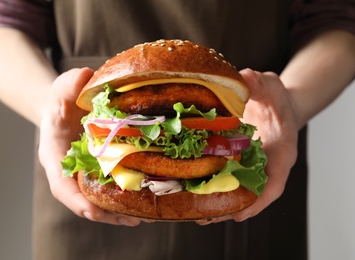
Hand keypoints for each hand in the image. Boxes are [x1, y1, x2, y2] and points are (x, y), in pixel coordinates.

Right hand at [38, 68, 140, 225]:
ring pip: (100, 199)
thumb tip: (85, 76)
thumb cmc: (61, 100)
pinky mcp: (101, 169)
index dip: (77, 200)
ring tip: (145, 217)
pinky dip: (126, 196)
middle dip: (107, 213)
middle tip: (132, 219)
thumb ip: (68, 84)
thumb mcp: (61, 88)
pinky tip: (147, 199)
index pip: (61, 185)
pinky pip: (112, 186)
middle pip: (85, 199)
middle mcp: (71, 170)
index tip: (93, 211)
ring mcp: (87, 172)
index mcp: (55, 156)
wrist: (66, 106)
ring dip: (120, 211)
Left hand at [198, 68, 298, 223]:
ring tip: (194, 214)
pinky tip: (192, 192)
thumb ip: (259, 84)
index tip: (240, 214)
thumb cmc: (275, 97)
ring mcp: (251, 165)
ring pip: (237, 190)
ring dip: (218, 204)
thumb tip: (243, 78)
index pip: (274, 182)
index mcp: (280, 152)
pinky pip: (227, 178)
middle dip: (230, 208)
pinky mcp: (237, 162)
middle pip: (251, 194)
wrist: (274, 103)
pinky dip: (213, 187)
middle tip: (206, 218)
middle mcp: (265, 164)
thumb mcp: (270, 85)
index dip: (258, 201)